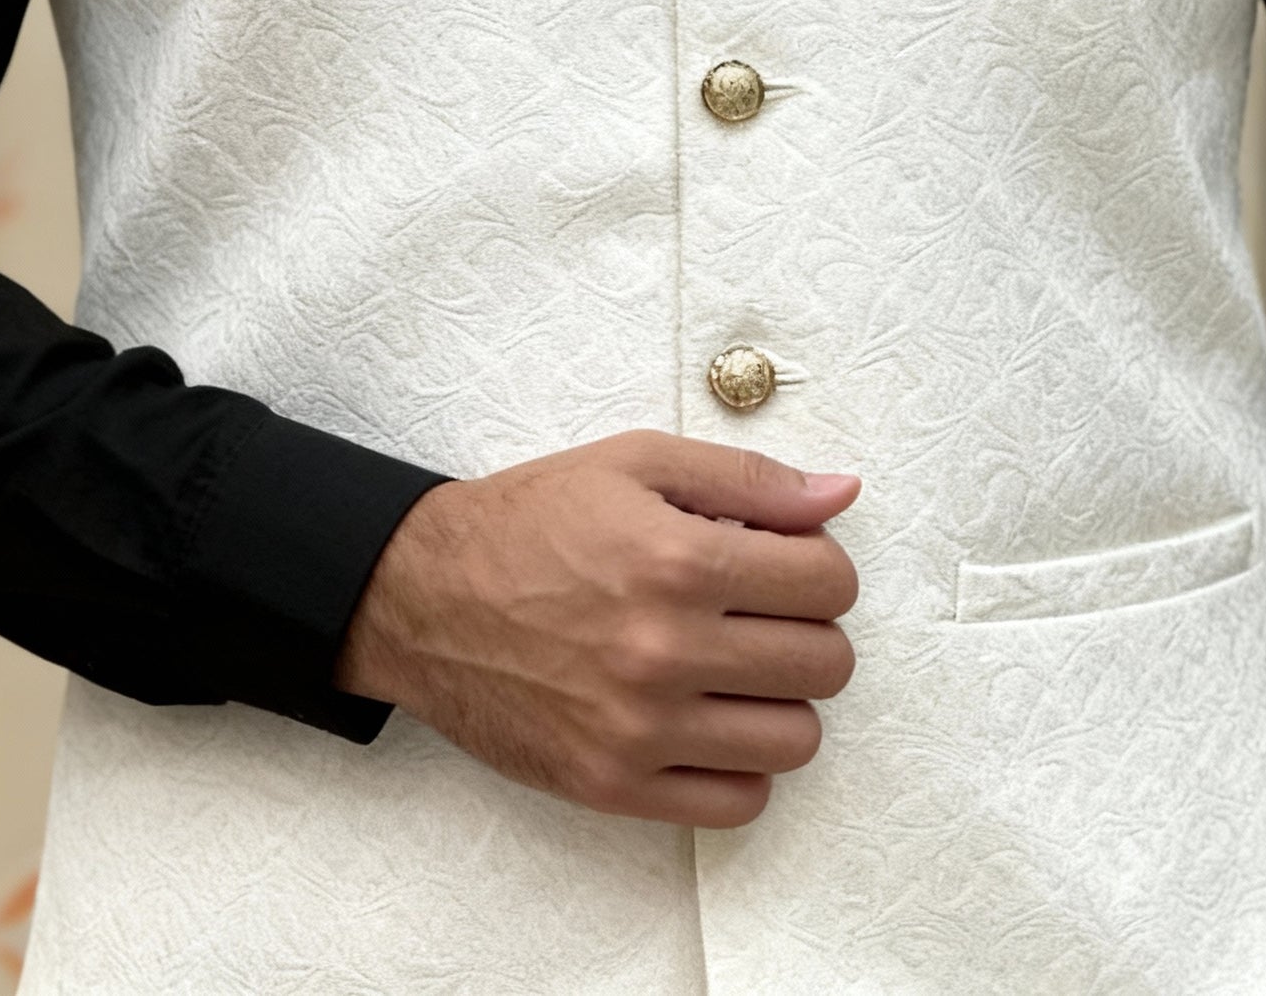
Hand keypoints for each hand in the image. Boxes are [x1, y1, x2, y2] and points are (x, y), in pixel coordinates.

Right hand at [332, 429, 861, 827]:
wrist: (424, 596)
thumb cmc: (533, 522)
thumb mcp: (639, 463)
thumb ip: (750, 479)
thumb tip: (841, 494)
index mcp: (680, 560)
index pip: (829, 583)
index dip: (821, 567)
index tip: (787, 565)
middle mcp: (666, 650)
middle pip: (826, 664)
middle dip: (810, 630)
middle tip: (763, 614)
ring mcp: (640, 728)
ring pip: (796, 740)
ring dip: (783, 701)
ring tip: (738, 669)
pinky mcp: (612, 786)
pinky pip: (738, 802)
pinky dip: (742, 765)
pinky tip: (711, 721)